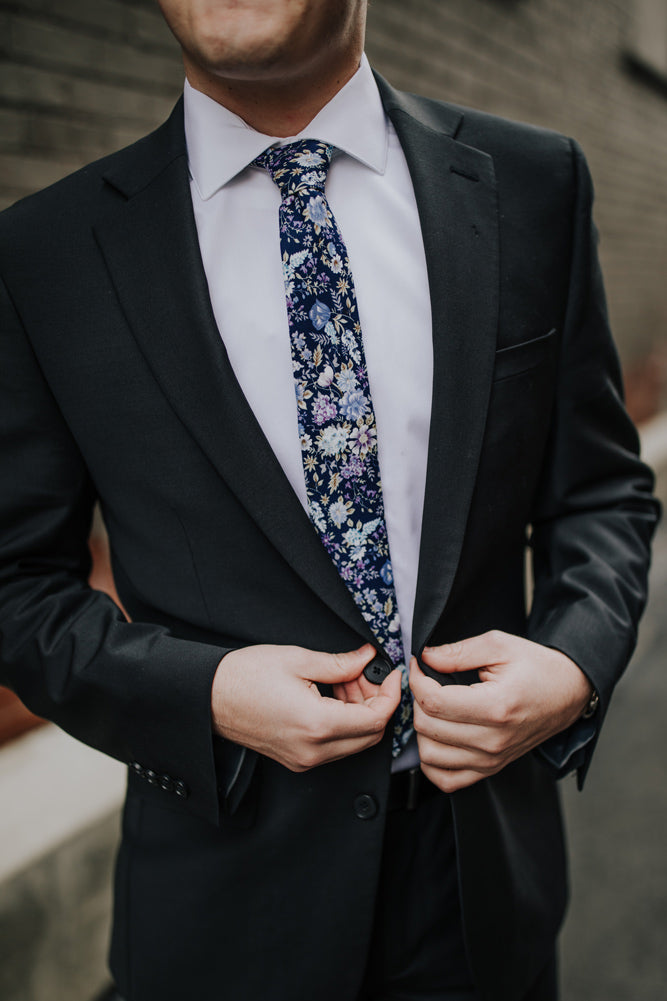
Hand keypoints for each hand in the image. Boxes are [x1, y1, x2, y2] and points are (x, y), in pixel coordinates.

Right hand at [211, 642, 400, 771]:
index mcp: (317, 725)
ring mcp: (304, 759)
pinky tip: (332, 696)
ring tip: (346, 681)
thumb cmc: (244, 676)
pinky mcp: (296, 759)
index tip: (391, 673)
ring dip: (361, 713)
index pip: (376, 719)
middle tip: (366, 674)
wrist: (208, 697)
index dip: (391, 694)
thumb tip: (367, 659)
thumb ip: (340, 663)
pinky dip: (344, 723)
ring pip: (355, 743)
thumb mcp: (297, 659)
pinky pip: (335, 747)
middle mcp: (313, 751)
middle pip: (371, 736)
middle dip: (377, 703)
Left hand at [410, 630, 592, 792]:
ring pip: (430, 755)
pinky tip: (437, 738)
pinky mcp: (491, 769)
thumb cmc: (537, 667)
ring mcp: (492, 759)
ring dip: (422, 730)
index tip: (419, 665)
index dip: (417, 680)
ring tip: (433, 708)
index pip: (434, 702)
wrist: (567, 692)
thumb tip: (425, 658)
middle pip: (427, 727)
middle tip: (427, 682)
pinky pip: (446, 780)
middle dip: (417, 700)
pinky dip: (432, 762)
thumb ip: (458, 651)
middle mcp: (493, 740)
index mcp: (496, 707)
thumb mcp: (499, 645)